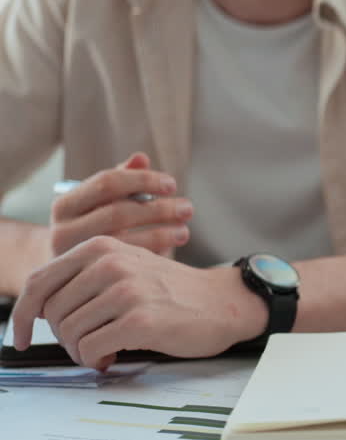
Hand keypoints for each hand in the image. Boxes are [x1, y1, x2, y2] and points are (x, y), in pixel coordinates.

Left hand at [10, 236, 266, 368]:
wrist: (221, 302)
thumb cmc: (170, 291)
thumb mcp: (125, 267)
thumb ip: (83, 279)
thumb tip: (36, 311)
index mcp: (101, 246)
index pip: (39, 282)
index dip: (23, 315)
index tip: (23, 336)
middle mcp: (111, 263)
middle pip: (52, 314)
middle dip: (65, 338)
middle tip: (89, 343)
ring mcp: (126, 290)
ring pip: (69, 333)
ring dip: (82, 351)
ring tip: (106, 348)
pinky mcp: (140, 319)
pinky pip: (91, 349)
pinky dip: (97, 360)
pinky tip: (115, 355)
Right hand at [50, 152, 193, 256]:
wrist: (68, 270)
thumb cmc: (93, 225)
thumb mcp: (101, 202)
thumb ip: (122, 178)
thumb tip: (141, 158)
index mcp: (65, 205)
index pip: (107, 182)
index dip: (143, 180)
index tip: (173, 184)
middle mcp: (62, 232)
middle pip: (119, 213)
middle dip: (159, 209)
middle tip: (188, 208)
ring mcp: (76, 259)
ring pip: (125, 242)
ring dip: (162, 234)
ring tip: (185, 231)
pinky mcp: (90, 281)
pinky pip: (128, 266)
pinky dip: (153, 255)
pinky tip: (171, 249)